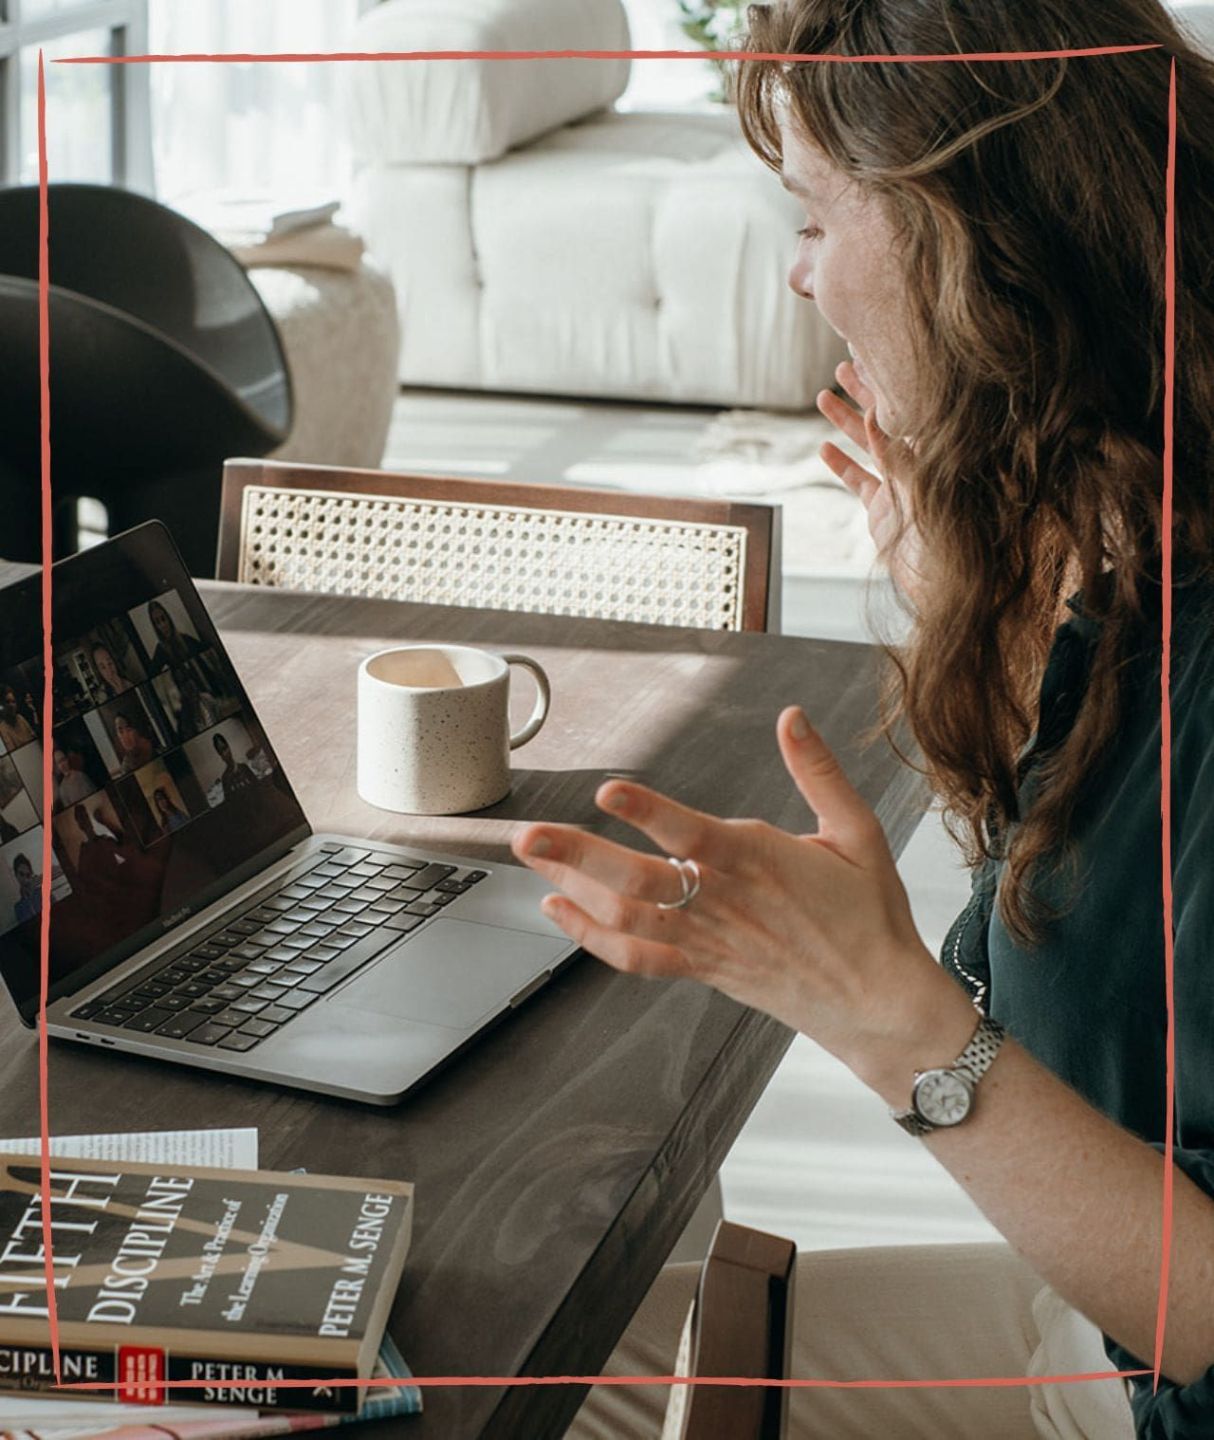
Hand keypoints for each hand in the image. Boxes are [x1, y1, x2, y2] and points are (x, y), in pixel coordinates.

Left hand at [510, 708, 973, 1102]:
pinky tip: (558, 910)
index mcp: (759, 861)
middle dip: (577, 854)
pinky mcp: (701, 967)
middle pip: (637, 880)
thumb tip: (792, 716)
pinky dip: (591, 937)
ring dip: (573, 886)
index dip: (648, 813)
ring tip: (532, 856)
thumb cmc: (868, 914)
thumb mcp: (858, 832)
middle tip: (527, 834)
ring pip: (626, 916)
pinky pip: (636, 957)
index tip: (608, 792)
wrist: (877, 1002)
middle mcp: (722, 902)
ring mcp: (706, 939)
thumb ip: (819, 772)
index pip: (692, 833)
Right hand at [817, 361, 924, 602]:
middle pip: (888, 417)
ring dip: (845, 420)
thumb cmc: (947, 542)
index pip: (911, 407)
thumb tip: (881, 413)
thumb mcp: (923, 492)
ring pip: (867, 444)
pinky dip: (840, 464)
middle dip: (866, 389)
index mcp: (934, 455)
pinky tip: (822, 448)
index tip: (872, 353)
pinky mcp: (883, 510)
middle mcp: (917, 465)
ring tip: (823, 396)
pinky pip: (858, 481)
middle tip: (845, 362)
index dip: (891, 380)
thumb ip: (899, 454)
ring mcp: (898, 486)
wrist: (941, 587)